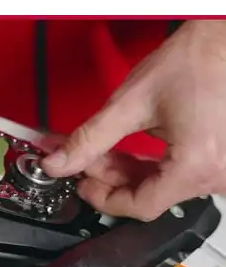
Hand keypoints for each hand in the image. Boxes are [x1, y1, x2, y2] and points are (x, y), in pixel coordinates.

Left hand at [40, 20, 225, 220]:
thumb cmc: (194, 60)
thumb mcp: (131, 103)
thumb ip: (89, 139)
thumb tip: (57, 164)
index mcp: (197, 166)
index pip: (140, 206)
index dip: (103, 198)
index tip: (81, 183)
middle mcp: (218, 175)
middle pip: (151, 196)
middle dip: (112, 178)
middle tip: (88, 159)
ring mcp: (223, 169)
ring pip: (163, 187)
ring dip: (129, 172)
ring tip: (105, 151)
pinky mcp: (222, 160)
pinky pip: (181, 176)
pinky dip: (152, 167)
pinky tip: (129, 153)